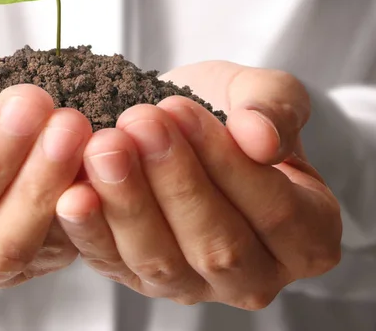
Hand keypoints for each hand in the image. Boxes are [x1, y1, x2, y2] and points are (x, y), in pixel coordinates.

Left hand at [55, 62, 341, 309]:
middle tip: (139, 124)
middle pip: (217, 245)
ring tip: (105, 148)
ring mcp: (193, 284)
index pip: (275, 209)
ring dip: (129, 203)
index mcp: (306, 234)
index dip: (225, 161)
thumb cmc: (229, 111)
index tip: (181, 110)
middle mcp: (253, 274)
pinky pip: (113, 265)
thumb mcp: (262, 93)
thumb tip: (261, 138)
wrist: (180, 121)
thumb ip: (275, 107)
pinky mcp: (138, 277)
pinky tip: (73, 194)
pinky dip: (90, 232)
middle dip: (173, 181)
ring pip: (162, 261)